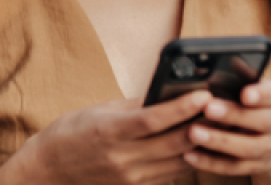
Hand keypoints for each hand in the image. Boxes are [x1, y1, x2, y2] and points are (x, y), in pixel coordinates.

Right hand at [0, 91, 210, 184]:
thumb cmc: (70, 134)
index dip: (181, 107)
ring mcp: (130, 177)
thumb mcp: (99, 111)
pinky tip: (196, 143)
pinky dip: (186, 158)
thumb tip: (165, 94)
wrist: (49, 171)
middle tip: (222, 108)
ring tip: (217, 124)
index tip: (203, 94)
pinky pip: (170, 174)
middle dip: (201, 125)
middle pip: (173, 143)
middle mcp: (122, 158)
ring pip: (178, 161)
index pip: (153, 119)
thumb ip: (134, 106)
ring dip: (200, 143)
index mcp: (109, 132)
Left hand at [182, 79, 270, 183]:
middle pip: (259, 121)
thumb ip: (239, 76)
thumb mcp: (250, 88)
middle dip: (233, 115)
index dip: (260, 94)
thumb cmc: (252, 106)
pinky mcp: (254, 167)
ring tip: (193, 132)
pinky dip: (210, 162)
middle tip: (208, 108)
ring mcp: (267, 149)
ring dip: (218, 140)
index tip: (245, 92)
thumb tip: (227, 58)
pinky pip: (232, 167)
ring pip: (245, 148)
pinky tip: (189, 154)